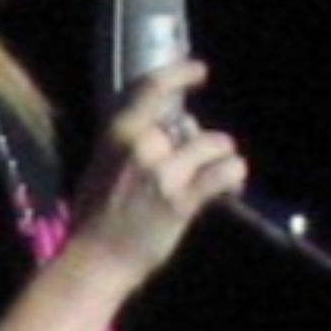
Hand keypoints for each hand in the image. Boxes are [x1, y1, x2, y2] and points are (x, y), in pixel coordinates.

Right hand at [64, 60, 246, 289]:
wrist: (96, 259)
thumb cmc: (99, 215)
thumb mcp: (104, 163)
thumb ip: (134, 141)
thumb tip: (171, 127)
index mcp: (118, 132)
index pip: (152, 86)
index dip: (181, 73)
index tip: (200, 70)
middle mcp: (141, 145)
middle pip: (193, 124)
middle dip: (202, 144)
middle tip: (199, 167)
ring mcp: (162, 172)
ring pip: (217, 144)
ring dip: (223, 160)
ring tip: (218, 179)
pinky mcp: (181, 200)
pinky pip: (226, 172)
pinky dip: (234, 177)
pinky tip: (229, 188)